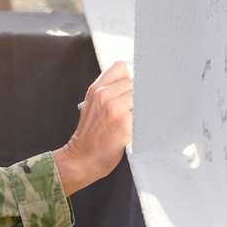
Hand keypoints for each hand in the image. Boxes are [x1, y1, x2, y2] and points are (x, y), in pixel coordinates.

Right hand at [52, 61, 132, 195]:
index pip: (120, 67)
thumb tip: (133, 82)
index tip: (128, 91)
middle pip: (135, 83)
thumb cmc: (89, 135)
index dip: (127, 79)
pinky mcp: (126, 125)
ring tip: (134, 122)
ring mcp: (116, 110)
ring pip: (142, 97)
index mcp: (96, 89)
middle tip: (131, 112)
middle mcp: (105, 96)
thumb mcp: (90, 105)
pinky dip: (145, 122)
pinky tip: (138, 131)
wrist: (81, 159)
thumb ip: (106, 90)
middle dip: (136, 96)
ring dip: (143, 109)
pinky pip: (145, 115)